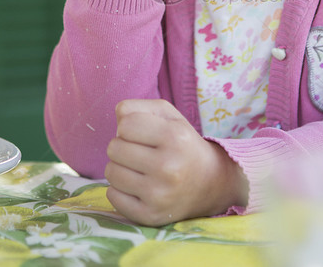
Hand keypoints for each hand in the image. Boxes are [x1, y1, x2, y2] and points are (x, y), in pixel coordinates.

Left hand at [105, 99, 248, 225]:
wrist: (211, 183)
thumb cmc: (183, 144)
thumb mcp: (169, 116)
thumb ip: (138, 108)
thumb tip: (116, 118)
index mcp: (174, 137)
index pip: (125, 124)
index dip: (129, 127)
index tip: (143, 134)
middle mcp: (168, 167)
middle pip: (113, 148)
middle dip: (123, 147)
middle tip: (141, 153)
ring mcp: (159, 194)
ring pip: (111, 172)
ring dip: (120, 168)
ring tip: (140, 170)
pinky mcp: (150, 215)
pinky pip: (113, 197)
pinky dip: (119, 191)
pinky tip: (137, 188)